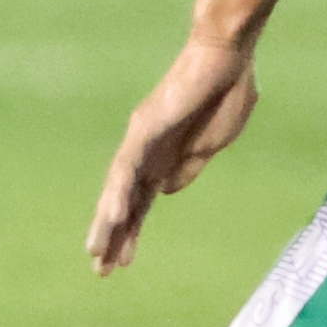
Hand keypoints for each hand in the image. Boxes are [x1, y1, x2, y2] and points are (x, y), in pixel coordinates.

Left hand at [88, 34, 261, 274]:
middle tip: (102, 270)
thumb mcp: (212, 143)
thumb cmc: (227, 93)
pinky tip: (113, 217)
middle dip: (115, 235)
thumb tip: (166, 192)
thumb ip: (188, 168)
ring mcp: (143, 138)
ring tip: (98, 253)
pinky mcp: (145, 127)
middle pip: (126, 200)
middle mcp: (148, 150)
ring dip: (109, 221)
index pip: (143, 202)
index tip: (123, 263)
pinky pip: (127, 166)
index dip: (132, 231)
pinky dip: (119, 193)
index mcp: (168, 156)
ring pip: (119, 188)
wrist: (228, 55)